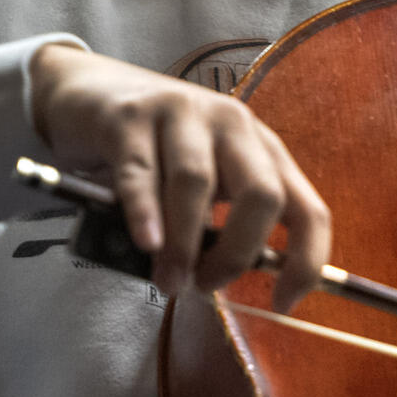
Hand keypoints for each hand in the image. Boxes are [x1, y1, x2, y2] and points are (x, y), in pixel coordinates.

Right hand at [29, 46, 330, 308]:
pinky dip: (145, 212)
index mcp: (261, 149)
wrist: (89, 93)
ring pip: (197, 183)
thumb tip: (216, 283)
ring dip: (184, 244)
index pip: (307, 209)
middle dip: (237, 253)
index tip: (281, 304)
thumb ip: (216, 227)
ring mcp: (182, 112)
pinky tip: (146, 242)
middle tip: (205, 285)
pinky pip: (142, 171)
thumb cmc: (155, 152)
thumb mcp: (202, 184)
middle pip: (261, 194)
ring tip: (168, 279)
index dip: (306, 261)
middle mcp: (232, 124)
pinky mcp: (131, 115)